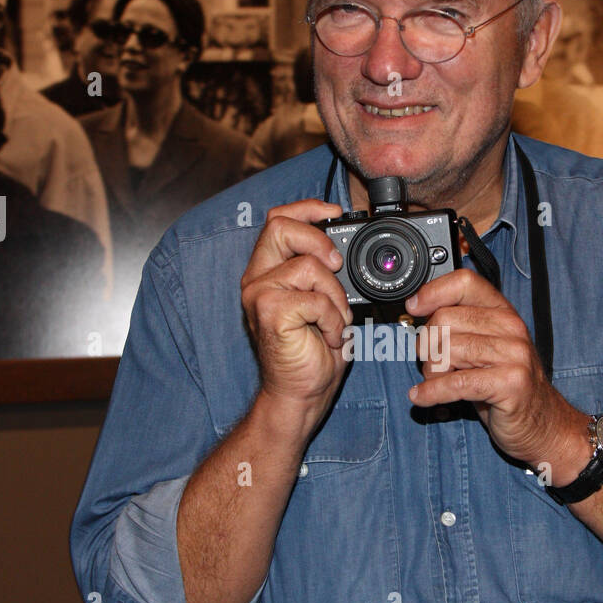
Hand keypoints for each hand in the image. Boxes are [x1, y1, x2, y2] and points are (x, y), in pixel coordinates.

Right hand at [241, 199, 352, 420]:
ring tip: (333, 322)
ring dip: (335, 297)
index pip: (278, 220)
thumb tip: (346, 250)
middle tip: (337, 266)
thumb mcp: (324, 303)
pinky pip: (315, 299)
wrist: (301, 394)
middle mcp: (257, 279)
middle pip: (280, 227)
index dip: (307, 208)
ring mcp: (259, 295)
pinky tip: (327, 336)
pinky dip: (332, 319)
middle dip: (318, 240)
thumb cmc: (313, 353)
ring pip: (309, 267)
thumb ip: (326, 274)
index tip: (334, 213)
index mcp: (268, 272)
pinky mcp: (269, 312)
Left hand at [405, 269, 586, 481]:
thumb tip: (417, 314)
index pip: (465, 283)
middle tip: (431, 365)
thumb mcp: (485, 349)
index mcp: (503, 313)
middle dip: (426, 346)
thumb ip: (460, 329)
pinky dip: (432, 392)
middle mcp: (511, 328)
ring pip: (446, 351)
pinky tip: (423, 397)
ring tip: (437, 384)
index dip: (433, 292)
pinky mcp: (510, 383)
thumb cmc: (506, 386)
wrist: (543, 423)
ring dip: (431, 373)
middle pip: (444, 320)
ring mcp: (514, 355)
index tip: (414, 308)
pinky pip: (455, 383)